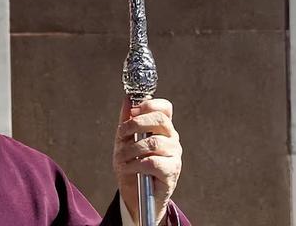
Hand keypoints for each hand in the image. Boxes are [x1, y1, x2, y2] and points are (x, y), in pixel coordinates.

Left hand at [112, 98, 182, 224]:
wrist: (136, 197)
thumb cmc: (131, 167)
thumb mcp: (124, 142)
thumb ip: (127, 121)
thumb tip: (128, 98)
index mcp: (162, 129)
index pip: (165, 108)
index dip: (149, 105)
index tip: (132, 112)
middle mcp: (172, 139)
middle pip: (160, 119)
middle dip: (136, 123)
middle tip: (122, 133)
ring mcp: (174, 155)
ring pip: (154, 142)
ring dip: (131, 149)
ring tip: (121, 157)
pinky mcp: (171, 172)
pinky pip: (153, 162)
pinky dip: (136, 164)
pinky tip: (129, 168)